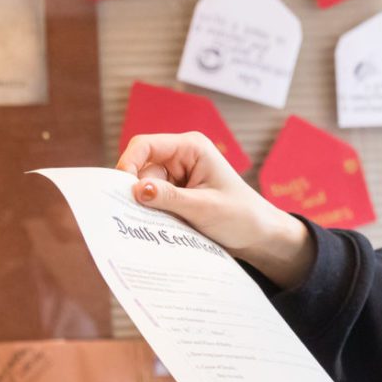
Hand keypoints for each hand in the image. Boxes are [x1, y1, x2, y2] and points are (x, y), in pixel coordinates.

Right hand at [114, 132, 316, 287]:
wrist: (260, 236)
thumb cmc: (241, 216)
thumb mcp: (204, 208)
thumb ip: (168, 198)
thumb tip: (135, 190)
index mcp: (191, 147)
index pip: (145, 145)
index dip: (128, 164)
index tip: (121, 190)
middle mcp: (181, 157)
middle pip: (142, 169)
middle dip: (140, 193)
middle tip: (142, 217)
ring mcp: (178, 176)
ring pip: (145, 188)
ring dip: (149, 207)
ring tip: (164, 224)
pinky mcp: (177, 194)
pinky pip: (154, 201)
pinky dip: (155, 214)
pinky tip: (164, 226)